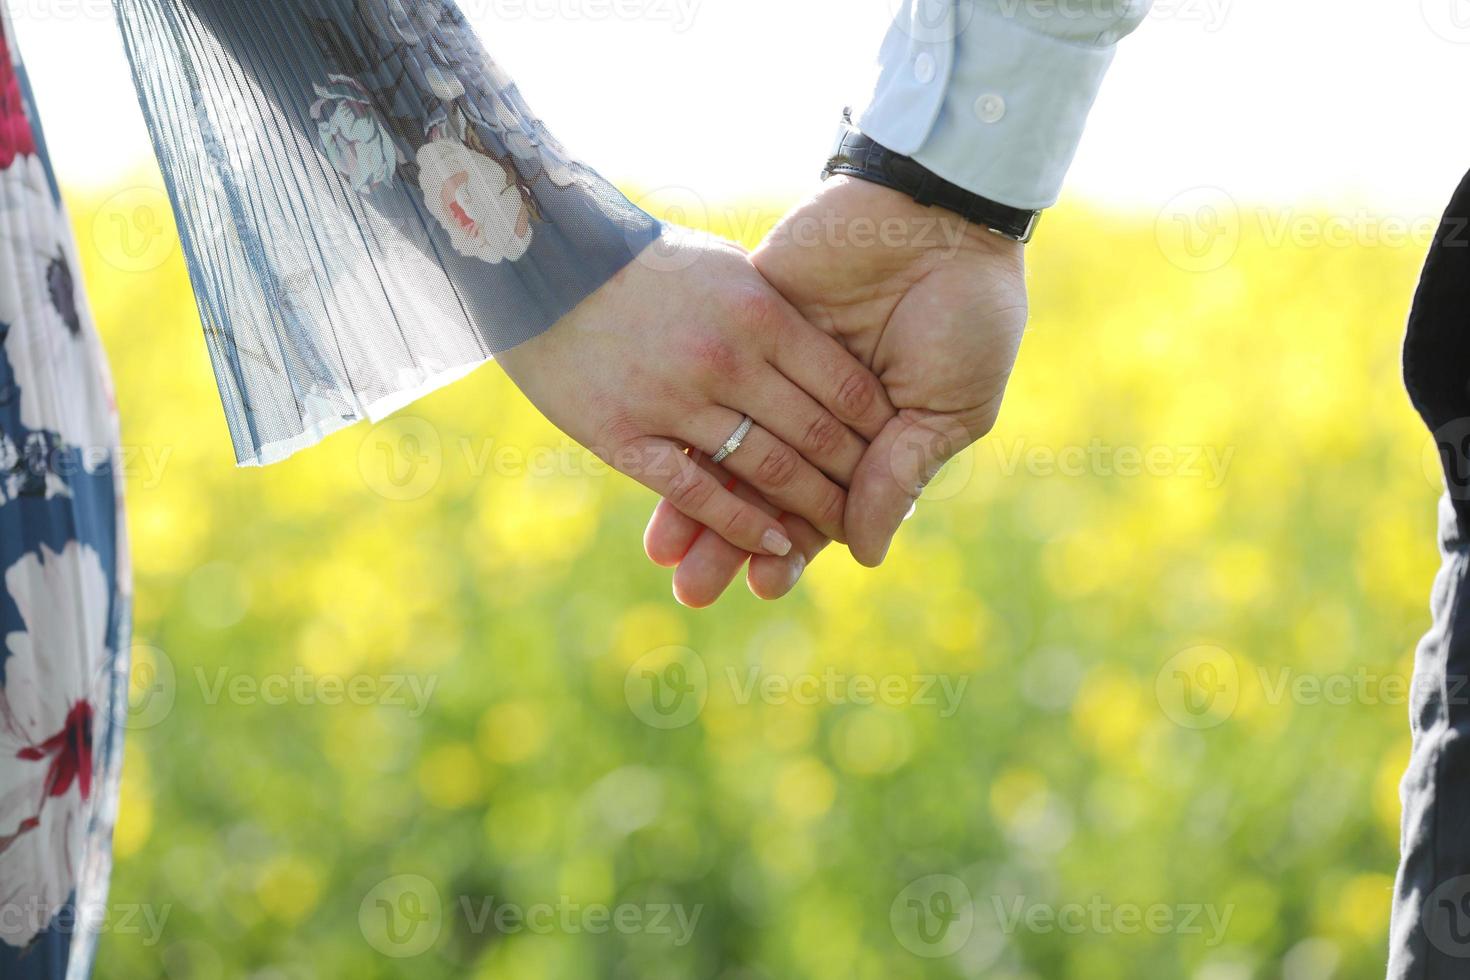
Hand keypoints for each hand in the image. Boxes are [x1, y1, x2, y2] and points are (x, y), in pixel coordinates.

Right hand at [497, 226, 895, 557]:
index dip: (879, 424)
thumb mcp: (723, 267)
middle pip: (814, 434)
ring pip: (764, 470)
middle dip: (854, 476)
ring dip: (809, 508)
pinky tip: (774, 544)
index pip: (842, 383)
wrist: (542, 262)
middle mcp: (726, 360)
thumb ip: (775, 309)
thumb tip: (829, 342)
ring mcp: (674, 401)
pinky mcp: (624, 436)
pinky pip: (696, 491)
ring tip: (839, 530)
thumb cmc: (642, 261)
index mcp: (758, 311)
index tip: (897, 448)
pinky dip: (741, 524)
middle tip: (877, 503)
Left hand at [644, 177, 1027, 603]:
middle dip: (728, 542)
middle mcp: (813, 413)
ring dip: (695, 503)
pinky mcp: (746, 320)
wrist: (941, 213)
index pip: (818, 508)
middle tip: (692, 589)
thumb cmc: (968, 314)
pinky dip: (684, 428)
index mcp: (869, 438)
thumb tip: (861, 555)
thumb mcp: (948, 407)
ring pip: (725, 448)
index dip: (789, 547)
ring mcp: (775, 368)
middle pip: (759, 491)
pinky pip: (707, 386)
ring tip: (666, 555)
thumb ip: (898, 476)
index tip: (763, 584)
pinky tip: (658, 474)